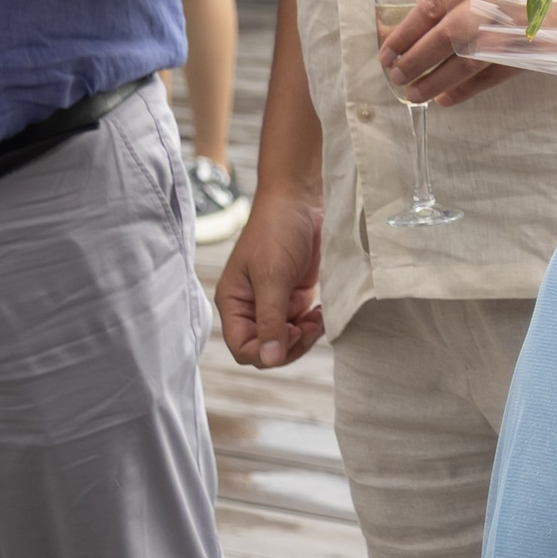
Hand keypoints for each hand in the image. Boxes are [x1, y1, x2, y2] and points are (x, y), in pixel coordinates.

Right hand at [214, 189, 324, 369]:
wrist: (300, 198)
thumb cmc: (276, 229)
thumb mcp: (272, 276)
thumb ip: (270, 319)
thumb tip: (270, 359)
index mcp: (235, 303)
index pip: (243, 347)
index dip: (265, 352)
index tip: (290, 335)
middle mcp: (252, 306)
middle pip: (266, 348)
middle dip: (289, 345)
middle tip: (308, 328)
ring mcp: (275, 301)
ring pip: (287, 339)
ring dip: (304, 336)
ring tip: (317, 319)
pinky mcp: (295, 294)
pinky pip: (302, 324)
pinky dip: (313, 325)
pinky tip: (322, 313)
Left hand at [380, 0, 516, 106]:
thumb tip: (422, 16)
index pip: (431, 5)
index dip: (405, 31)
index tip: (386, 49)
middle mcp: (494, 0)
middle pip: (445, 36)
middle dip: (415, 59)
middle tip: (394, 75)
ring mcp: (514, 28)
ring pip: (466, 61)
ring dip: (435, 80)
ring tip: (412, 92)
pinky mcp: (532, 50)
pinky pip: (493, 76)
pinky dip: (467, 90)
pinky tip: (446, 99)